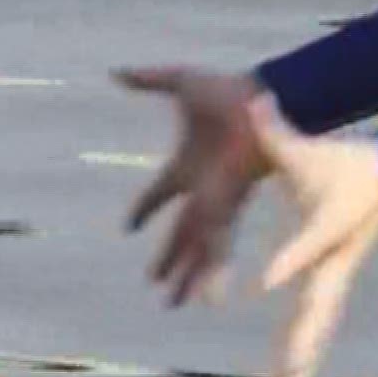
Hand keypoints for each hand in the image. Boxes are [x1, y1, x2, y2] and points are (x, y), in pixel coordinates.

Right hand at [117, 67, 270, 305]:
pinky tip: (209, 296)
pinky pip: (217, 246)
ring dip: (186, 277)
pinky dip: (210, 271)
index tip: (129, 227)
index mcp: (185, 167)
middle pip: (179, 233)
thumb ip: (149, 79)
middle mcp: (201, 191)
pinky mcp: (227, 208)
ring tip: (174, 303)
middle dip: (167, 259)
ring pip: (197, 248)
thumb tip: (115, 72)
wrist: (262, 98)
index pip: (157, 194)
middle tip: (153, 284)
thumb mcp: (182, 82)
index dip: (143, 209)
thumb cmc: (226, 91)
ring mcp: (214, 202)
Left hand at [249, 96, 377, 376]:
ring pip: (316, 328)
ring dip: (298, 363)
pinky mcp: (330, 287)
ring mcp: (333, 278)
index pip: (304, 246)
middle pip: (317, 306)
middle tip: (283, 375)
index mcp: (326, 226)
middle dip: (300, 340)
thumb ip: (275, 131)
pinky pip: (313, 327)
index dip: (286, 261)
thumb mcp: (307, 148)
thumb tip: (253, 101)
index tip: (263, 283)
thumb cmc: (343, 162)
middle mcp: (332, 261)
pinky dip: (299, 357)